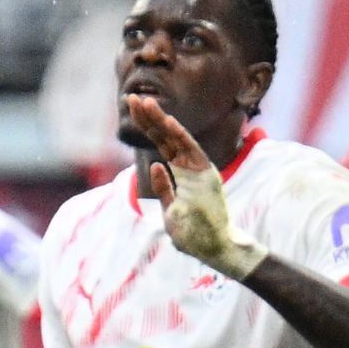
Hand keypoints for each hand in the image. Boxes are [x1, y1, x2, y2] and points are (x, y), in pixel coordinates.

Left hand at [125, 95, 265, 278]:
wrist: (217, 249)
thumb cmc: (195, 234)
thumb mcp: (171, 210)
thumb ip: (164, 188)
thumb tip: (156, 165)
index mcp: (184, 173)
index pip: (162, 145)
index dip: (148, 127)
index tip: (134, 110)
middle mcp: (192, 168)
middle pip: (166, 138)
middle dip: (149, 118)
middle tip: (132, 98)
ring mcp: (199, 171)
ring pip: (177, 140)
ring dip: (160, 121)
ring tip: (145, 103)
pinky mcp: (206, 177)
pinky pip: (192, 153)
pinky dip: (181, 137)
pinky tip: (167, 121)